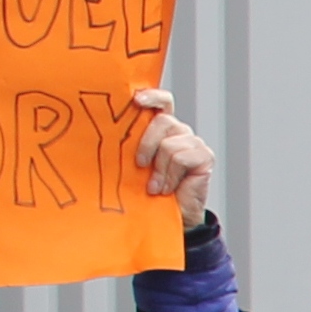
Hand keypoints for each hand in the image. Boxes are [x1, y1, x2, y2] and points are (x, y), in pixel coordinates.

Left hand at [129, 86, 213, 230]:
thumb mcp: (135, 161)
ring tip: (155, 186)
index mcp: (162, 127)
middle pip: (162, 121)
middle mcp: (180, 131)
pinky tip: (167, 188)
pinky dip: (170, 176)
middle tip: (139, 164)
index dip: (152, 96)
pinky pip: (181, 158)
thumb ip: (131, 142)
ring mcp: (194, 143)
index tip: (136, 100)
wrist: (170, 215)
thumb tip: (106, 129)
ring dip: (159, 169)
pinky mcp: (204, 157)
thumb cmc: (148, 187)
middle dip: (146, 143)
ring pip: (169, 144)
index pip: (162, 101)